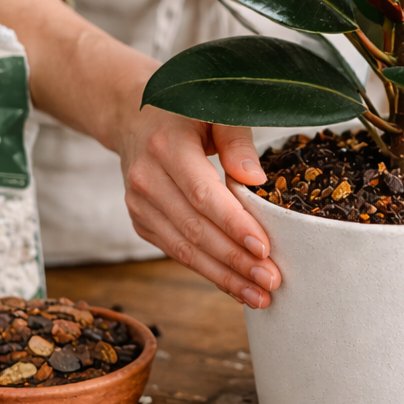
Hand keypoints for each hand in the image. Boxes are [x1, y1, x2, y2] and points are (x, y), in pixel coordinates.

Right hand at [117, 109, 280, 308]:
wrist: (133, 116)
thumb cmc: (186, 110)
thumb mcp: (215, 108)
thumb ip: (237, 140)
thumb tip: (256, 180)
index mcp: (167, 147)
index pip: (203, 194)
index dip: (233, 224)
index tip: (263, 248)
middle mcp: (146, 179)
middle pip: (195, 229)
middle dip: (235, 260)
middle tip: (271, 280)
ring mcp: (140, 204)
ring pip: (184, 248)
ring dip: (224, 276)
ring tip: (260, 295)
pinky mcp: (142, 221)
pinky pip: (177, 252)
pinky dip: (208, 272)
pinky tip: (236, 286)